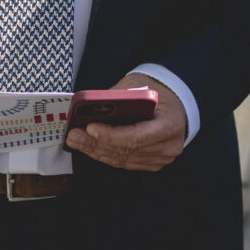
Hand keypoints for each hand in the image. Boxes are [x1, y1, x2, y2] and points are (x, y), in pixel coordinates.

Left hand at [65, 73, 186, 171]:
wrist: (176, 100)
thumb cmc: (157, 91)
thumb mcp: (138, 86)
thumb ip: (116, 98)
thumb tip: (86, 109)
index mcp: (169, 124)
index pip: (135, 137)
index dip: (110, 135)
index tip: (89, 127)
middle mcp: (168, 146)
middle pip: (125, 150)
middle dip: (95, 143)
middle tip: (73, 135)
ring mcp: (161, 157)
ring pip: (122, 159)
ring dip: (96, 150)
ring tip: (76, 140)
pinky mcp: (152, 162)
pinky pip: (124, 162)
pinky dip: (106, 154)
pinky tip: (91, 146)